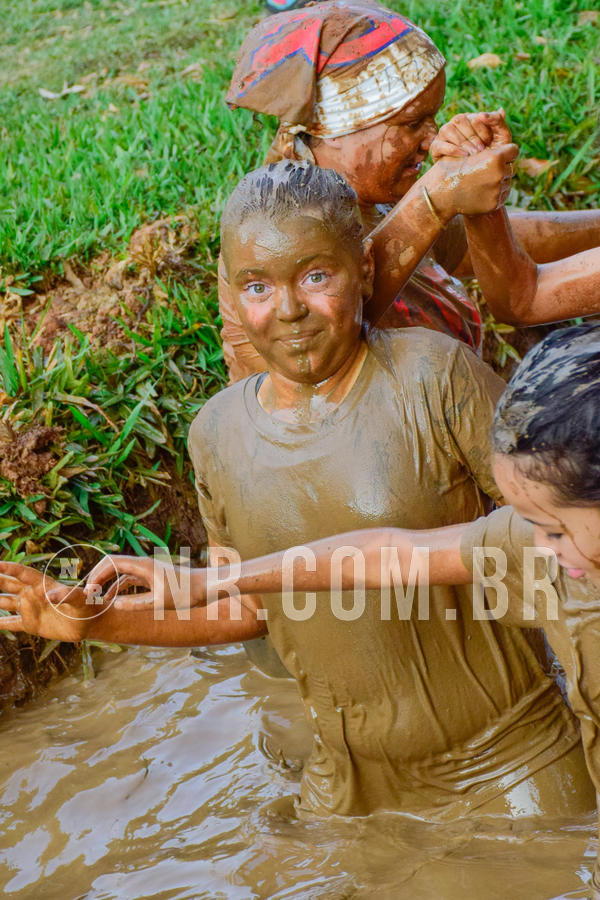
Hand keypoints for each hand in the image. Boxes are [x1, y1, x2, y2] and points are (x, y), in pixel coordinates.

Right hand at [0, 562, 94, 640]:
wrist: (91, 622)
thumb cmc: (88, 605)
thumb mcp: (80, 599)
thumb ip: (66, 595)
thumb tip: (49, 596)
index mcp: (42, 585)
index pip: (21, 573)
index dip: (9, 568)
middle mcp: (33, 595)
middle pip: (8, 584)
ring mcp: (31, 609)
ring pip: (6, 602)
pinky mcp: (32, 624)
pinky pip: (12, 623)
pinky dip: (1, 623)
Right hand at [86, 554, 204, 611]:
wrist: (207, 587)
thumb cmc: (187, 594)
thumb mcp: (159, 603)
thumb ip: (136, 604)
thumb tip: (113, 605)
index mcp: (143, 565)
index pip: (112, 563)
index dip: (97, 575)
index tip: (88, 591)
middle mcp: (143, 564)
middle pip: (113, 565)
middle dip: (98, 577)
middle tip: (87, 595)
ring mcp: (148, 570)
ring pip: (120, 573)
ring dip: (107, 584)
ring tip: (97, 600)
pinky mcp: (153, 577)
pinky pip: (130, 580)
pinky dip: (119, 588)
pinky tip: (114, 600)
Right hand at [425, 143, 517, 219]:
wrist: (441, 193)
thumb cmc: (452, 169)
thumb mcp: (470, 152)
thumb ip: (491, 150)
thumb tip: (508, 146)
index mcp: (495, 158)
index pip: (514, 150)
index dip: (506, 152)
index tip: (498, 155)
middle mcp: (499, 174)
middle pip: (511, 167)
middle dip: (502, 168)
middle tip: (486, 170)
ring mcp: (497, 191)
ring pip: (507, 182)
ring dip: (499, 181)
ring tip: (482, 182)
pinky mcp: (494, 204)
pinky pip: (502, 195)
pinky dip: (495, 193)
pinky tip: (482, 192)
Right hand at [431, 109, 511, 159]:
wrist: (472, 178)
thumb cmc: (487, 157)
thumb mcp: (498, 140)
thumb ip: (499, 123)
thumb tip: (500, 109)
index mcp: (469, 119)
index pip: (473, 116)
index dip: (482, 129)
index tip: (489, 142)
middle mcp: (455, 123)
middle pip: (460, 120)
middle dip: (473, 136)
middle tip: (481, 150)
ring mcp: (443, 134)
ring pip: (448, 128)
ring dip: (462, 142)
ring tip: (472, 154)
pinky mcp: (435, 147)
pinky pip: (440, 144)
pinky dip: (452, 149)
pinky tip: (463, 156)